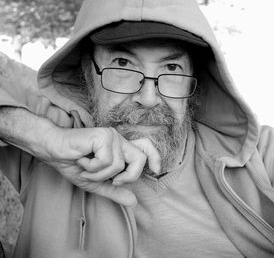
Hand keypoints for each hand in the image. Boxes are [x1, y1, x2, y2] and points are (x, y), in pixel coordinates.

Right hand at [38, 126, 160, 205]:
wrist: (52, 150)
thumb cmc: (73, 163)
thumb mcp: (96, 183)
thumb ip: (114, 191)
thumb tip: (134, 201)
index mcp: (120, 147)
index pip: (145, 148)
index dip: (155, 158)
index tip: (156, 170)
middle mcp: (118, 139)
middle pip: (139, 159)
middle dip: (128, 176)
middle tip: (112, 181)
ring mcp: (111, 136)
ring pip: (118, 165)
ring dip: (99, 174)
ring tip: (86, 168)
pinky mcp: (103, 136)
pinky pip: (106, 161)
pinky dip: (92, 168)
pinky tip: (82, 160)